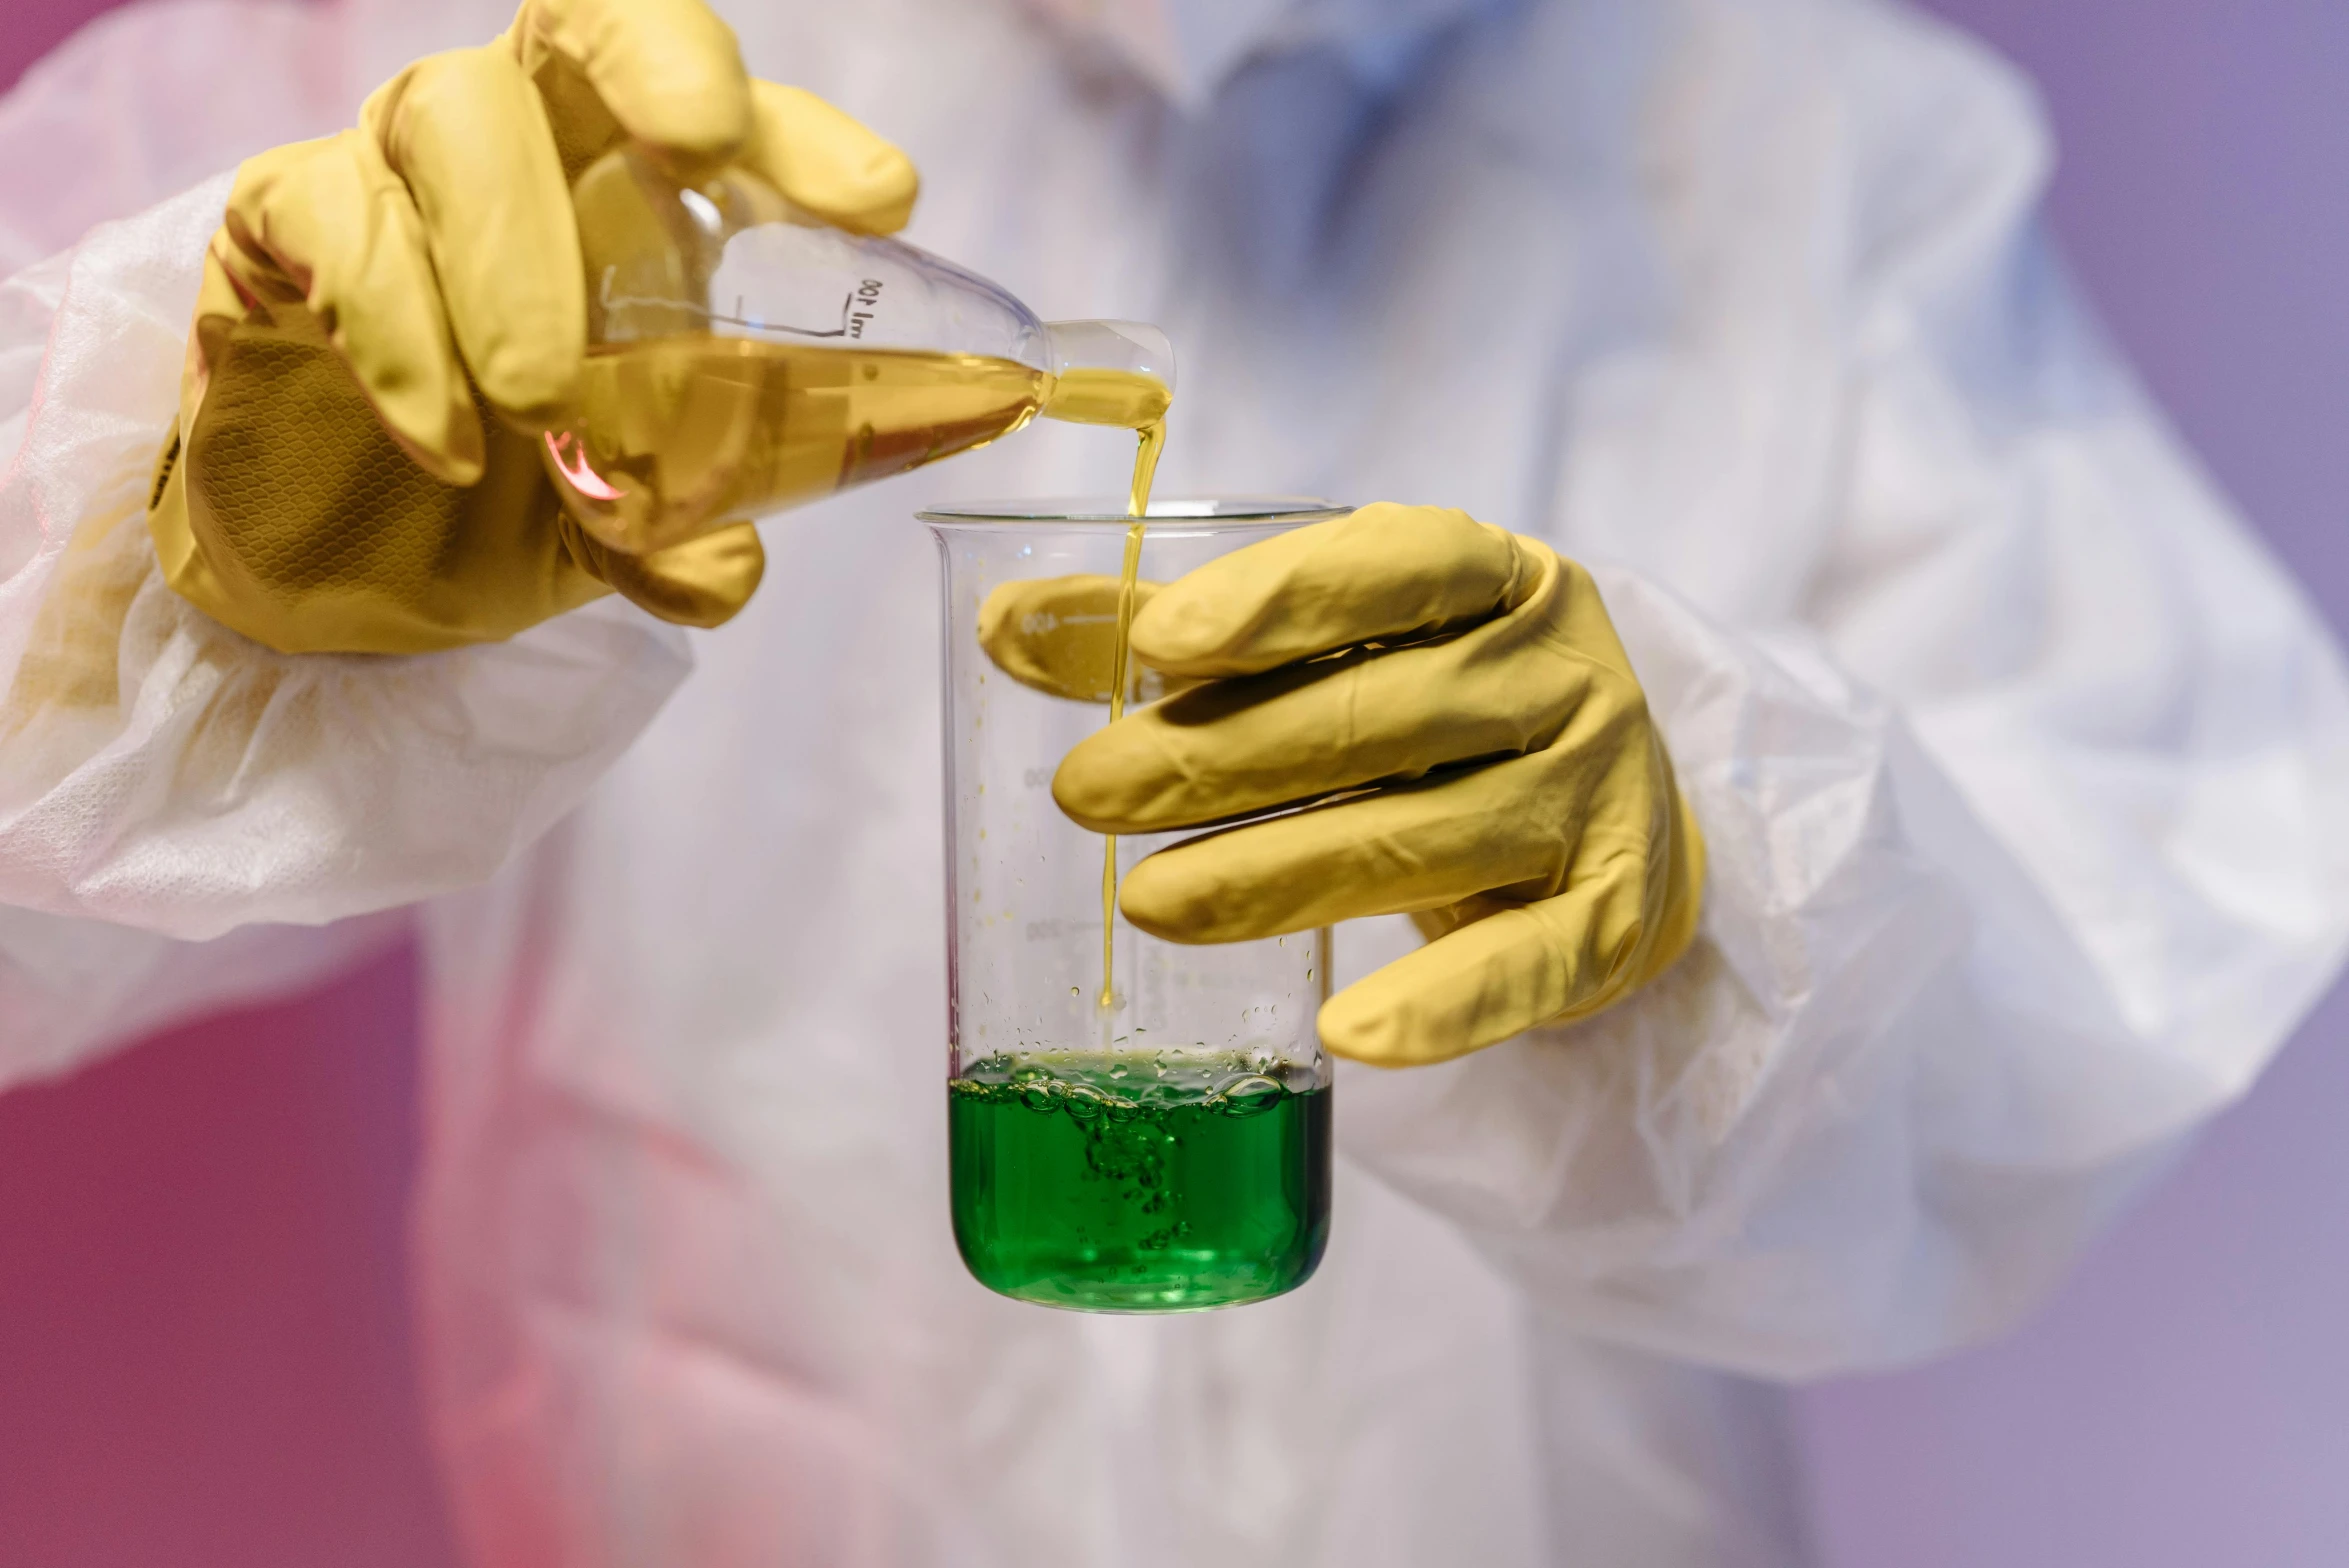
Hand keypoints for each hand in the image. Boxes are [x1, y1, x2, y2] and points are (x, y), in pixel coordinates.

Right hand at [147, 0, 919, 654]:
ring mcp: (397, 170)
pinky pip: (332, 216)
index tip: (878, 204)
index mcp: (634, 197)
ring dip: (513, 254)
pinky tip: (443, 439)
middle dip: (654, 66)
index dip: (802, 138)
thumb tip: (728, 567)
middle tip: (701, 154)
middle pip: (584, 29)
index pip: (724, 116)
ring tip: (542, 400)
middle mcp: (524, 148)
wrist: (324, 564)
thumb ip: (672, 540)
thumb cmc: (496, 499)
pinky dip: (397, 330)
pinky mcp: (283, 218)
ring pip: (454, 118)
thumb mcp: (610, 531)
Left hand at [1052, 503, 1705, 1066]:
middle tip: (1086, 793)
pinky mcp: (1608, 920)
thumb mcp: (1337, 651)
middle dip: (1218, 758)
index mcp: (1498, 577)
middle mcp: (1561, 676)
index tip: (1160, 645)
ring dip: (1274, 878)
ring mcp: (1595, 798)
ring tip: (1147, 903)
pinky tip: (1344, 1032)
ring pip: (1419, 841)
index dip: (1280, 601)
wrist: (1614, 823)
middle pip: (1377, 718)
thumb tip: (1006, 626)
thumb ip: (1177, 635)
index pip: (1397, 565)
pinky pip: (1520, 970)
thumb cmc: (1435, 715)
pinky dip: (1437, 1007)